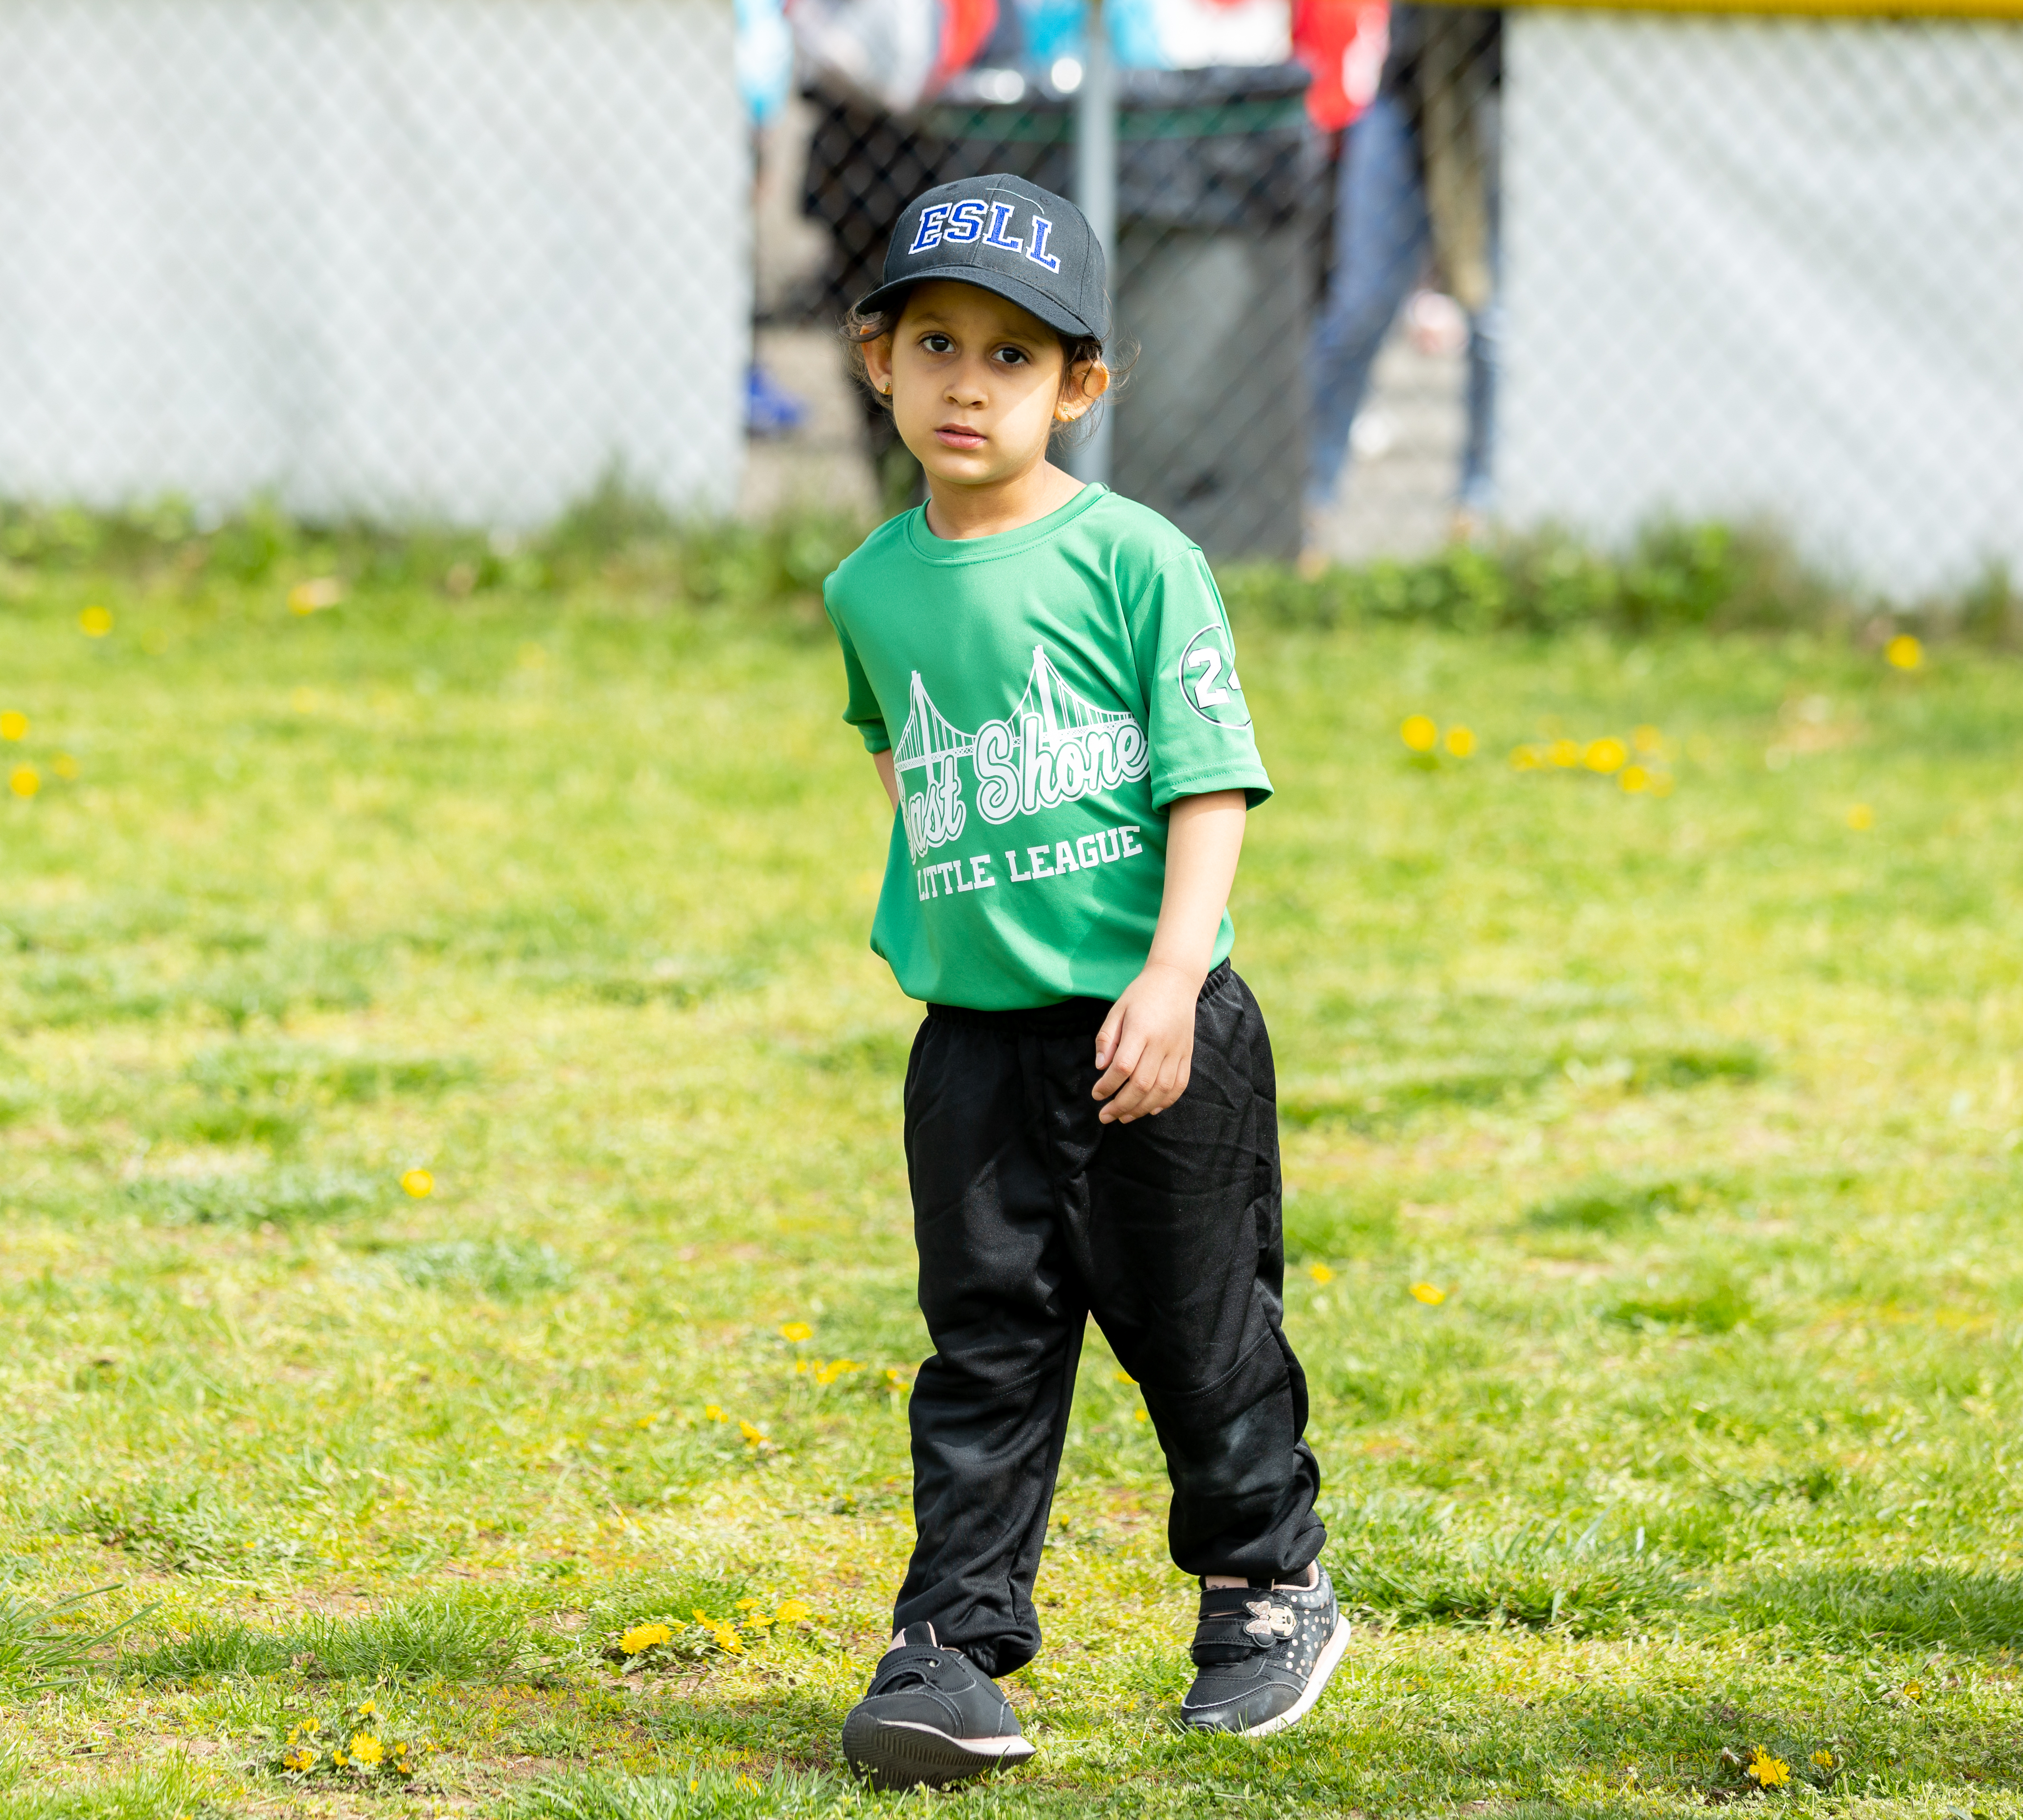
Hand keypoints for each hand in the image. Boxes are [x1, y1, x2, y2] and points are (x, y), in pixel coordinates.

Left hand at [1091, 960, 1202, 1123]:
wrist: (1176, 981)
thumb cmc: (1141, 995)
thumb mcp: (1117, 1010)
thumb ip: (1106, 1038)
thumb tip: (1100, 1068)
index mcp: (1141, 1030)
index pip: (1123, 1067)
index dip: (1108, 1086)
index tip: (1096, 1095)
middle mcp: (1161, 1043)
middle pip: (1142, 1084)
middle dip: (1121, 1105)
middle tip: (1105, 1116)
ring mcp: (1177, 1050)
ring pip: (1162, 1089)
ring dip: (1142, 1108)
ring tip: (1125, 1117)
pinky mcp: (1187, 1054)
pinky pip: (1180, 1084)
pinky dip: (1166, 1101)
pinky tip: (1151, 1109)